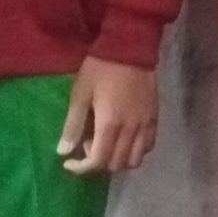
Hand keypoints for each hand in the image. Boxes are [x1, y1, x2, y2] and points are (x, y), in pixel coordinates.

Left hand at [57, 56, 156, 174]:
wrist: (129, 48)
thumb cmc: (100, 69)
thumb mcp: (80, 94)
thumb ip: (73, 125)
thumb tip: (63, 152)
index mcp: (109, 125)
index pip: (98, 161)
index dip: (82, 168)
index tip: (69, 162)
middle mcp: (130, 131)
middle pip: (116, 164)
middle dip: (98, 162)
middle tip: (87, 143)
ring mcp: (145, 126)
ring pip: (135, 160)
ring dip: (118, 160)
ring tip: (107, 143)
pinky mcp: (154, 119)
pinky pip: (148, 146)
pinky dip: (134, 151)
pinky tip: (124, 139)